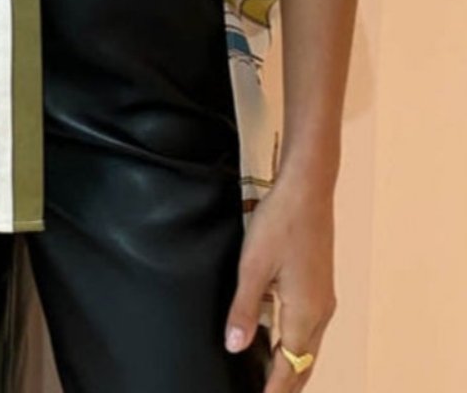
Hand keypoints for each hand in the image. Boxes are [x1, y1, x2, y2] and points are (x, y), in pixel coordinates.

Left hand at [223, 175, 336, 390]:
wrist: (308, 188)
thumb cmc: (281, 222)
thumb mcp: (254, 266)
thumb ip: (245, 309)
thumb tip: (235, 347)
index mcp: (305, 312)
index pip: (291, 366)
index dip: (275, 388)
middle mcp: (321, 311)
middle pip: (305, 361)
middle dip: (287, 383)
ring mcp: (324, 297)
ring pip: (310, 345)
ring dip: (293, 364)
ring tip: (273, 378)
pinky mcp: (321, 283)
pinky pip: (311, 327)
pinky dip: (298, 343)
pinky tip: (282, 339)